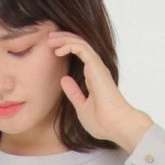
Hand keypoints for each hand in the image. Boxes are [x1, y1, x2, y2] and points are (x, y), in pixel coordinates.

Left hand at [47, 31, 151, 150]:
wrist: (115, 126)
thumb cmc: (102, 122)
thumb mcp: (81, 106)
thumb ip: (73, 92)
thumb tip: (64, 79)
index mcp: (93, 77)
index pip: (80, 55)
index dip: (66, 48)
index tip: (52, 49)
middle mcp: (96, 69)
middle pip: (79, 45)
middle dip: (63, 39)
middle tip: (48, 38)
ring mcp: (97, 67)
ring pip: (80, 43)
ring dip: (64, 39)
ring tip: (50, 40)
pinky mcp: (97, 67)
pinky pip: (82, 49)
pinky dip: (69, 45)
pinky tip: (58, 50)